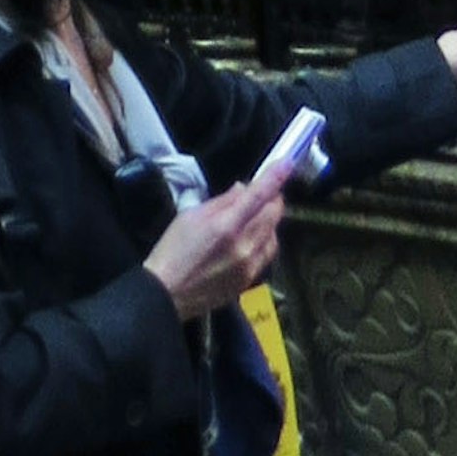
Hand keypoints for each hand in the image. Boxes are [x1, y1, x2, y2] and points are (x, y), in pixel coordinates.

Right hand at [145, 178, 284, 319]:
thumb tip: (243, 190)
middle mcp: (243, 247)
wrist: (170, 292)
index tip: (286, 163)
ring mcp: (249, 266)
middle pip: (272, 215)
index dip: (275, 177)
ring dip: (270, 220)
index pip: (258, 196)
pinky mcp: (250, 280)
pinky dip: (266, 239)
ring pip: (273, 235)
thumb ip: (221, 202)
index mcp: (226, 226)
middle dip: (273, 198)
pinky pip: (267, 254)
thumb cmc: (173, 250)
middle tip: (266, 189)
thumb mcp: (190, 216)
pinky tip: (253, 236)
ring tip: (257, 213)